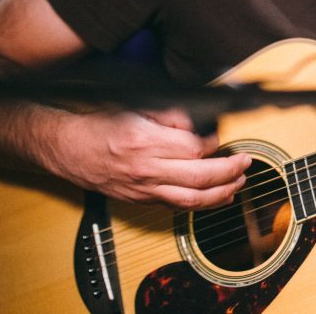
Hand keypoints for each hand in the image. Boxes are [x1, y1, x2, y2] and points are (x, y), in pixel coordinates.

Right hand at [48, 107, 251, 208]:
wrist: (70, 149)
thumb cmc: (99, 126)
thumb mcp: (135, 108)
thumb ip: (168, 116)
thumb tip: (196, 125)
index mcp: (145, 141)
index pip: (192, 148)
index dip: (213, 143)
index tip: (220, 137)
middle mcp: (146, 169)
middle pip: (199, 177)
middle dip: (229, 171)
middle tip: (245, 162)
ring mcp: (144, 189)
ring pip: (191, 200)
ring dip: (221, 194)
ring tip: (239, 184)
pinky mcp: (141, 200)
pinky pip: (177, 207)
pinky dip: (201, 204)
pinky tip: (217, 198)